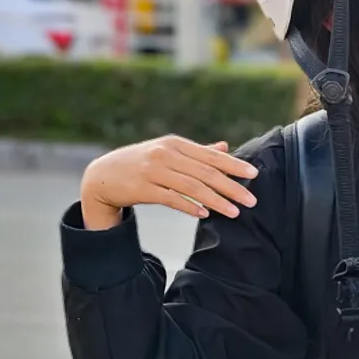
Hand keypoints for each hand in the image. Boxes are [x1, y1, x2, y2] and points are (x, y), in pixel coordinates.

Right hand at [80, 137, 258, 230]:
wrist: (103, 176)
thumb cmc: (141, 164)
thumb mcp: (168, 152)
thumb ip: (197, 152)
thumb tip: (225, 147)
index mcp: (175, 144)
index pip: (211, 155)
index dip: (234, 165)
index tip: (255, 174)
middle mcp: (165, 154)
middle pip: (205, 172)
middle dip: (232, 186)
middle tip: (252, 199)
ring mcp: (153, 171)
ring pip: (192, 187)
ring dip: (216, 201)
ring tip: (235, 212)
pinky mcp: (142, 188)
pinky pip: (172, 199)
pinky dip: (190, 206)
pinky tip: (205, 214)